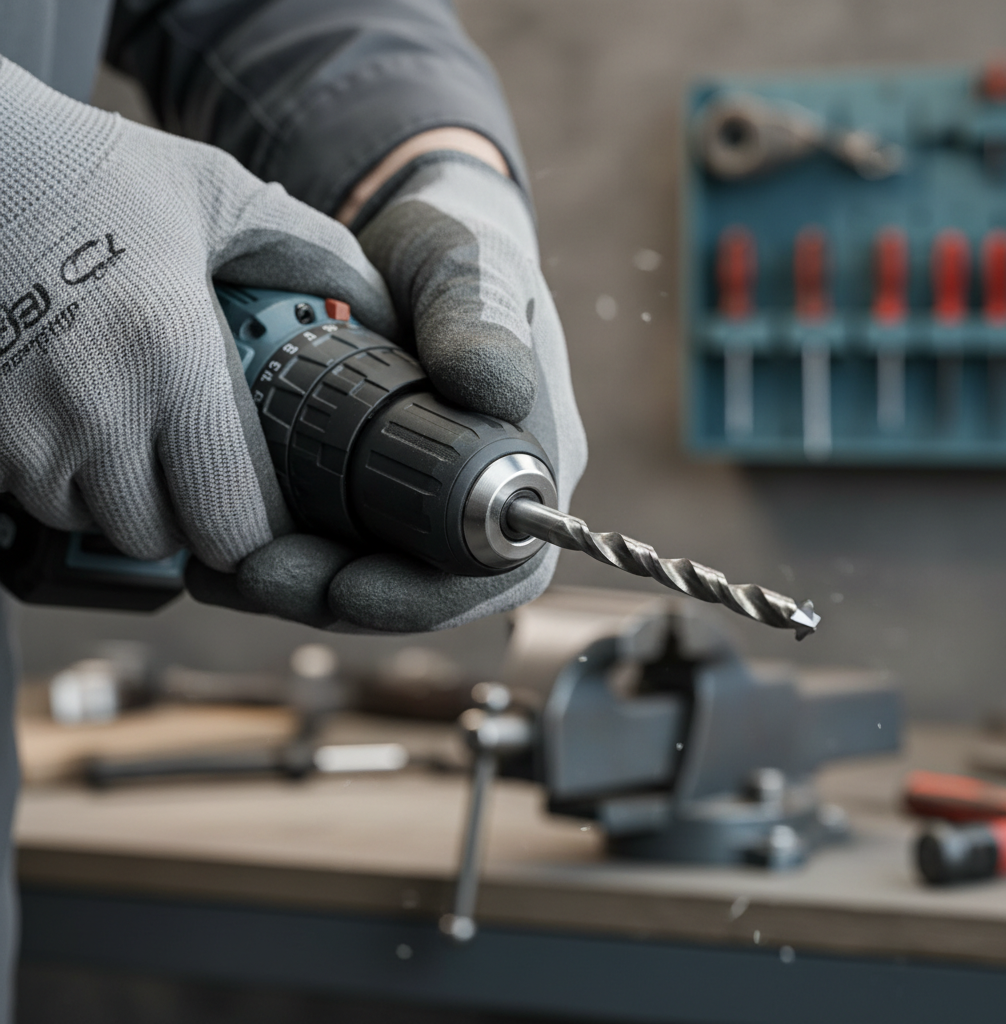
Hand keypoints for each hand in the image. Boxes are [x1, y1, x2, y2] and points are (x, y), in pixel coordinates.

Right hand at [0, 59, 394, 572]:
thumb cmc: (91, 171)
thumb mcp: (220, 194)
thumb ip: (315, 253)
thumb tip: (381, 312)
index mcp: (171, 357)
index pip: (232, 521)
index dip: (258, 528)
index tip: (268, 508)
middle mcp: (93, 408)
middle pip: (162, 536)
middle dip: (190, 514)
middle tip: (200, 464)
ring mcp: (19, 429)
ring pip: (92, 521)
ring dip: (120, 496)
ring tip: (133, 427)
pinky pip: (30, 497)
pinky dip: (60, 476)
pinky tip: (75, 416)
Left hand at [197, 136, 587, 632]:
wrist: (399, 244)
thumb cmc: (452, 248)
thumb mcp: (466, 267)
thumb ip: (480, 320)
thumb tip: (495, 389)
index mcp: (529, 457)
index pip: (496, 563)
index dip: (427, 594)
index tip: (350, 585)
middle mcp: (482, 493)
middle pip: (423, 586)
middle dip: (339, 595)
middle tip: (261, 576)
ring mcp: (424, 495)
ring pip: (369, 573)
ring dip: (298, 583)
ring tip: (224, 567)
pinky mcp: (372, 489)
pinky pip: (333, 543)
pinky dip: (278, 551)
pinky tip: (221, 548)